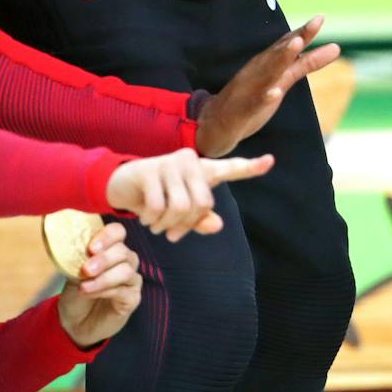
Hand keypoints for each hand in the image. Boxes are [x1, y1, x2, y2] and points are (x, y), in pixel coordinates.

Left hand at [56, 223, 140, 347]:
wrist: (73, 322)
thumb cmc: (75, 293)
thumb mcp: (72, 273)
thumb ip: (78, 259)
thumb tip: (76, 248)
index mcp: (110, 249)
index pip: (117, 232)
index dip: (107, 236)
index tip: (91, 248)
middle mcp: (125, 261)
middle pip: (123, 251)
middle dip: (104, 260)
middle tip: (86, 270)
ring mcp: (131, 280)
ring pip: (126, 271)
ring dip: (103, 278)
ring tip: (84, 287)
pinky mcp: (132, 298)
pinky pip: (124, 291)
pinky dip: (106, 291)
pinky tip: (91, 294)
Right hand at [105, 149, 274, 240]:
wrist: (120, 186)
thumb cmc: (156, 198)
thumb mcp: (179, 212)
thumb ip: (199, 219)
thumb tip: (216, 226)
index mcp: (202, 170)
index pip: (230, 168)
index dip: (251, 167)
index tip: (271, 161)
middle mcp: (190, 161)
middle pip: (202, 203)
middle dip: (185, 224)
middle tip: (171, 231)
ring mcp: (170, 162)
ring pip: (180, 206)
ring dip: (166, 225)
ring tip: (157, 225)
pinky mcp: (149, 169)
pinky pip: (157, 206)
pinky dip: (151, 220)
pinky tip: (145, 219)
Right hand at [195, 17, 340, 156]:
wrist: (215, 123)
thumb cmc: (253, 96)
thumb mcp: (284, 78)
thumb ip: (308, 62)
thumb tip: (337, 47)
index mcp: (268, 63)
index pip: (287, 44)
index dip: (303, 32)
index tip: (320, 18)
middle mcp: (259, 71)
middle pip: (280, 53)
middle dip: (295, 39)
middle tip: (314, 23)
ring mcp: (251, 89)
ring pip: (268, 73)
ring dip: (281, 58)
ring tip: (297, 44)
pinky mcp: (244, 109)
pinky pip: (255, 103)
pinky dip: (265, 97)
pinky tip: (274, 93)